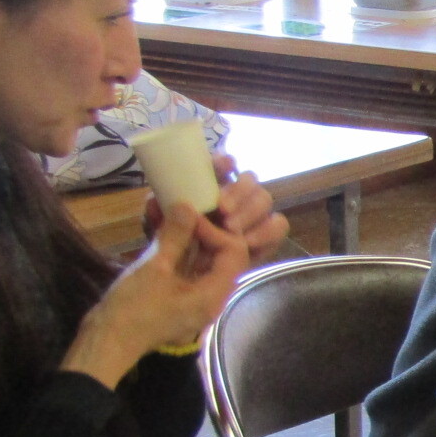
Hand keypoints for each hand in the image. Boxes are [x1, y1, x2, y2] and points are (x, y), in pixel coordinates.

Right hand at [62, 205, 249, 387]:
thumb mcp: (154, 268)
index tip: (189, 216)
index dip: (215, 229)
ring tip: (165, 209)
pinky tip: (157, 224)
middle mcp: (211, 296)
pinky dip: (173, 246)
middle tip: (179, 208)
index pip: (234, 252)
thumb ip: (175, 236)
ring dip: (184, 234)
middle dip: (201, 228)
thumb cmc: (132, 309)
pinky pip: (184, 266)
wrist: (106, 342)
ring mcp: (193, 296)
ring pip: (199, 258)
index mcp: (213, 294)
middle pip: (220, 254)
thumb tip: (188, 206)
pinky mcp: (177, 294)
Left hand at [145, 153, 287, 267]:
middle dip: (239, 192)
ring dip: (251, 213)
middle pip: (249, 179)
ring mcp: (254, 214)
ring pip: (265, 200)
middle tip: (223, 211)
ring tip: (233, 232)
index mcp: (210, 184)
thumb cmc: (176, 245)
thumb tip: (157, 201)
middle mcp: (236, 194)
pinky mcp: (267, 234)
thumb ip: (158, 216)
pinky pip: (278, 225)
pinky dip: (267, 233)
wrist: (193, 275)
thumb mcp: (161, 231)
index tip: (225, 166)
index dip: (225, 161)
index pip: (222, 163)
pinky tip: (249, 244)